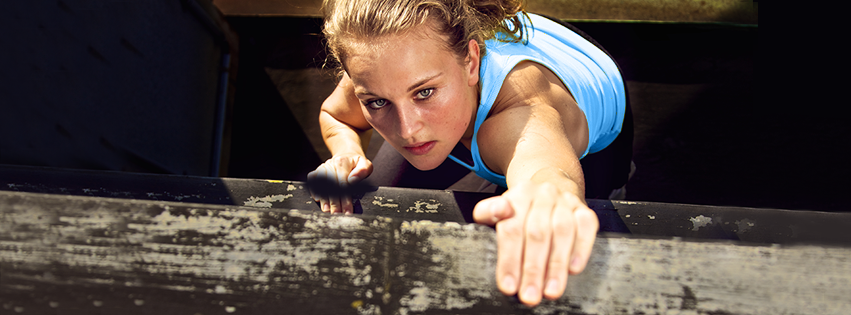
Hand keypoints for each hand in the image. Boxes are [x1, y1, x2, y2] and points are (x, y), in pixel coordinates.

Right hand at [307, 154, 372, 213]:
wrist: (347, 154)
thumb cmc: (356, 162)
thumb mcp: (365, 163)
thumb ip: (363, 170)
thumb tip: (353, 180)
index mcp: (343, 163)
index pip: (343, 183)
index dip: (345, 199)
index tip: (347, 210)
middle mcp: (331, 164)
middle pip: (331, 186)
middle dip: (334, 202)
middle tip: (337, 214)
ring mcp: (323, 167)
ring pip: (321, 184)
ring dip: (324, 198)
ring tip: (327, 210)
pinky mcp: (318, 170)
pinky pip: (313, 178)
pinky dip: (314, 188)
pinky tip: (317, 198)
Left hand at [473, 181, 598, 306]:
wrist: (552, 183)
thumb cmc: (523, 207)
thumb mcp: (499, 208)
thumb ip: (488, 213)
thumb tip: (491, 213)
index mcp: (518, 196)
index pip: (512, 229)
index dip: (509, 260)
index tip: (508, 286)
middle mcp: (542, 196)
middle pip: (537, 233)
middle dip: (533, 270)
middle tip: (530, 296)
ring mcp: (565, 201)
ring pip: (562, 232)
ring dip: (557, 266)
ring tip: (551, 291)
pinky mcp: (584, 209)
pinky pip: (586, 227)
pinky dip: (581, 249)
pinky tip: (573, 269)